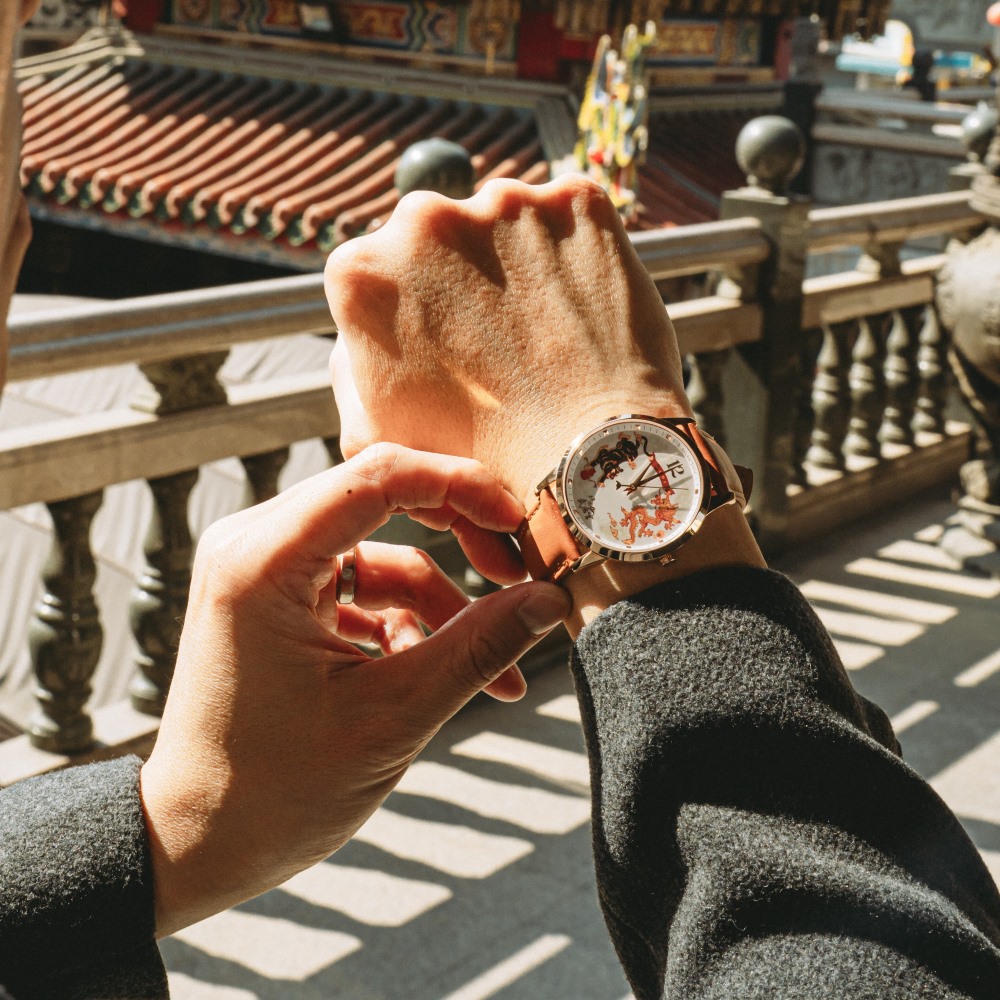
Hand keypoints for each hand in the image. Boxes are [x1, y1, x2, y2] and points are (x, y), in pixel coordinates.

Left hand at [139, 444, 571, 935]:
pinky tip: (442, 672)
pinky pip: (362, 586)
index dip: (461, 486)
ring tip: (497, 670)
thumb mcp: (393, 717)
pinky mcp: (279, 600)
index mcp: (263, 561)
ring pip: (382, 553)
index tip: (518, 517)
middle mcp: (254, 547)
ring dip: (443, 603)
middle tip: (520, 578)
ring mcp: (264, 572)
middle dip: (462, 540)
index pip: (378, 476)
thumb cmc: (274, 792)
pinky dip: (408, 622)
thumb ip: (478, 648)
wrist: (199, 844)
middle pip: (382, 500)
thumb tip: (549, 601)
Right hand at [325, 177, 763, 628]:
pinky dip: (579, 255)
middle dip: (462, 279)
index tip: (446, 348)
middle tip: (500, 343)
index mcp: (359, 271)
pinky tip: (584, 312)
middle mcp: (423, 217)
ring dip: (520, 264)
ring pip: (507, 225)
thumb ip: (346, 370)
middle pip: (440, 239)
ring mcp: (506, 202)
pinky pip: (574, 218)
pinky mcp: (578, 201)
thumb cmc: (478, 461)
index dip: (416, 315)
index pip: (380, 276)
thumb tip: (354, 332)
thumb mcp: (372, 436)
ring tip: (548, 334)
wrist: (587, 461)